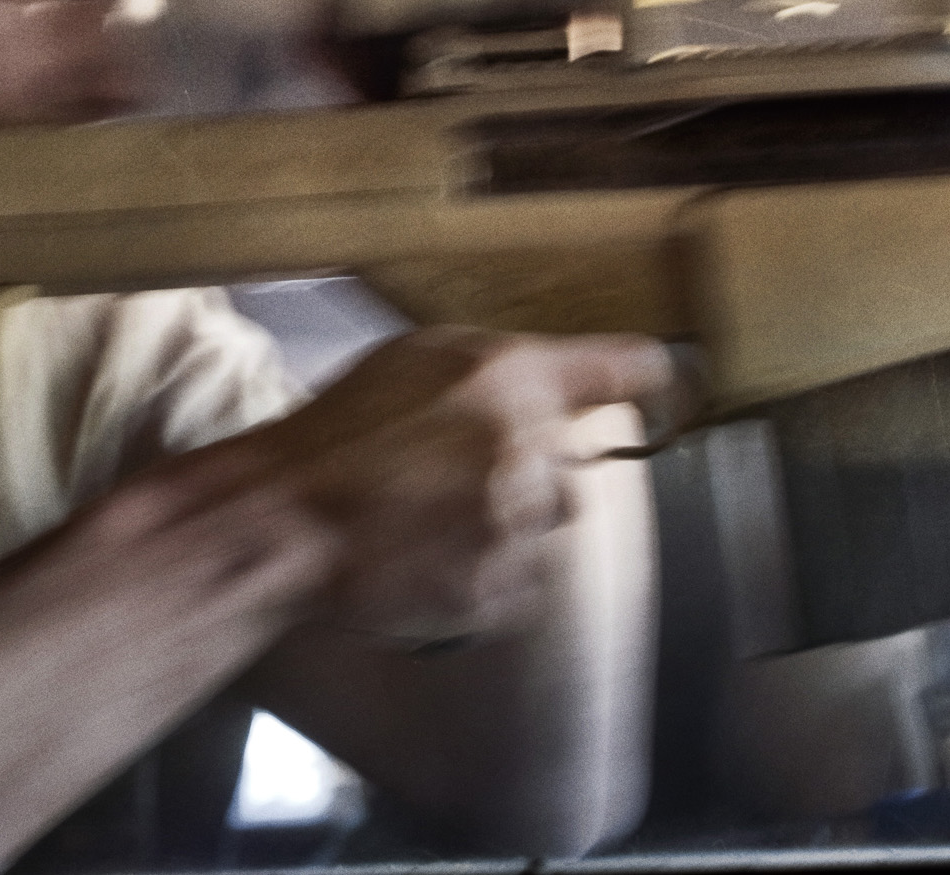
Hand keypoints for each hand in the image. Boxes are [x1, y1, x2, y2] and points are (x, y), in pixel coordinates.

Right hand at [226, 327, 677, 641]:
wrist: (286, 519)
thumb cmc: (336, 433)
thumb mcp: (412, 359)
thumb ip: (495, 368)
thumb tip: (561, 387)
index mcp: (508, 377)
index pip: (617, 370)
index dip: (644, 377)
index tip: (663, 379)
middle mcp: (528, 447)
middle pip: (573, 473)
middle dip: (530, 479)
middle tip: (455, 480)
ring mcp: (516, 525)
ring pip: (544, 531)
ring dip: (504, 529)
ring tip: (429, 522)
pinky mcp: (500, 590)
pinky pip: (517, 584)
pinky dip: (483, 577)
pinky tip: (426, 558)